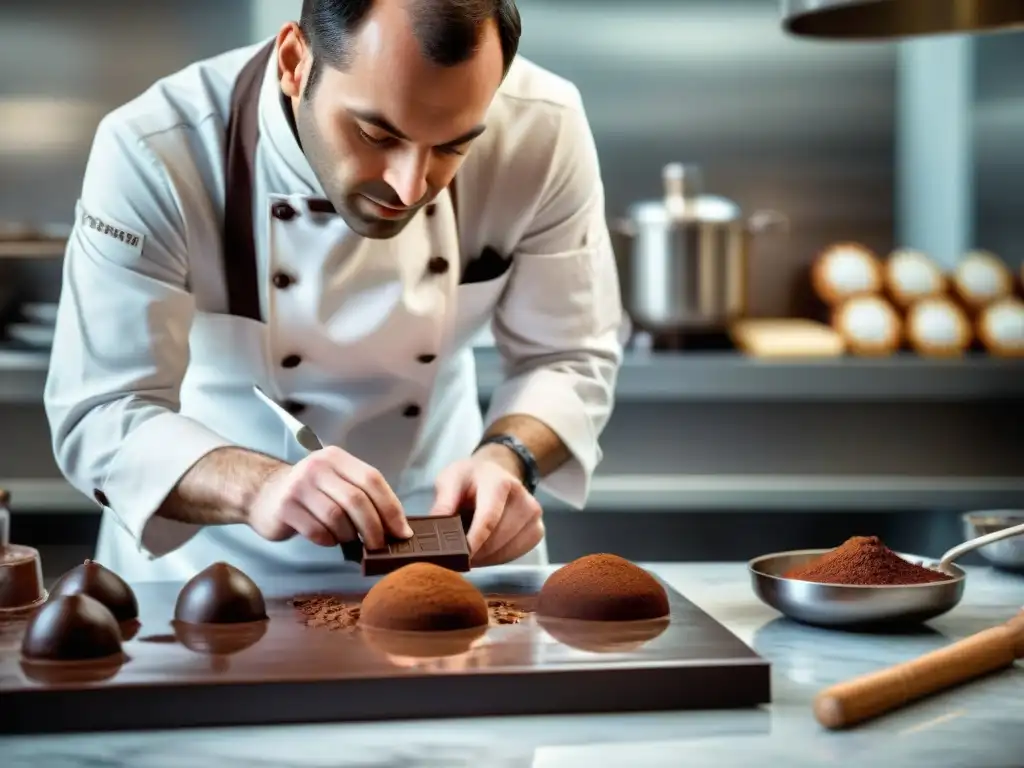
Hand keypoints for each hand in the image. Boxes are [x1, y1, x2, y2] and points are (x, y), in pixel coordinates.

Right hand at [246, 446, 412, 549]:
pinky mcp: (285, 508)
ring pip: (337, 518)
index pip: (372, 480)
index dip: (391, 508)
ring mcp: (299, 486)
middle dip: (374, 528)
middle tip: (380, 546)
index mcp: (337, 458)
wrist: (262, 494)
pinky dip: (329, 540)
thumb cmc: (310, 493)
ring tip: (349, 540)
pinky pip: (318, 531)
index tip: (402, 532)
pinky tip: (328, 539)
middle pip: (357, 500)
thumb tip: (397, 528)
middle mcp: (318, 467)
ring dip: (349, 536)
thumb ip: (363, 496)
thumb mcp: (336, 482)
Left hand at [429, 445, 543, 565]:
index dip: (474, 541)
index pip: (488, 518)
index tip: (460, 557)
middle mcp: (523, 497)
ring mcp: (534, 515)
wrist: (496, 472)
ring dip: (485, 558)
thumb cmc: (469, 478)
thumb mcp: (450, 480)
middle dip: (476, 552)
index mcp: (499, 482)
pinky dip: (497, 558)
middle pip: (498, 537)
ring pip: (507, 549)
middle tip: (455, 556)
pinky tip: (485, 552)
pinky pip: (516, 554)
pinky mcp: (537, 529)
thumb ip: (443, 503)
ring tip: (468, 552)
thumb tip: (435, 531)